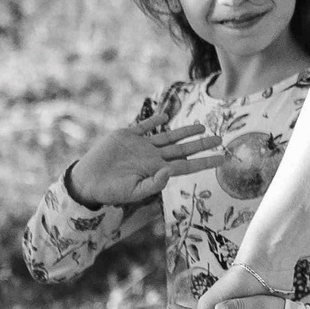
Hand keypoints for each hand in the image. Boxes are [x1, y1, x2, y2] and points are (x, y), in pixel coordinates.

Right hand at [71, 109, 221, 206]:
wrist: (87, 181)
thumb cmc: (110, 191)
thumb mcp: (134, 192)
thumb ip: (154, 183)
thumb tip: (170, 172)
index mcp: (156, 171)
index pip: (186, 166)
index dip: (204, 162)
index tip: (222, 160)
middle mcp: (152, 157)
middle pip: (182, 149)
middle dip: (201, 145)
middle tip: (220, 139)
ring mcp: (141, 145)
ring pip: (168, 136)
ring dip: (184, 131)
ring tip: (201, 127)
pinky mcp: (126, 135)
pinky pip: (144, 126)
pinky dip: (155, 121)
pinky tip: (166, 116)